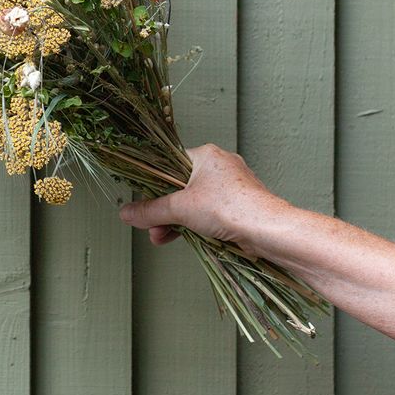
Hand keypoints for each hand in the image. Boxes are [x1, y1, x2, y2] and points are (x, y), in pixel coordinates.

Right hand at [118, 143, 281, 247]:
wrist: (268, 230)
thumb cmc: (228, 208)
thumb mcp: (180, 208)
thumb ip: (150, 211)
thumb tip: (125, 213)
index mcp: (206, 155)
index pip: (170, 164)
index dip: (154, 185)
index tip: (143, 203)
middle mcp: (221, 166)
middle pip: (181, 187)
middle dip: (164, 211)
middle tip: (152, 227)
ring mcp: (233, 186)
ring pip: (196, 202)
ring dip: (178, 221)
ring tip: (163, 238)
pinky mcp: (241, 206)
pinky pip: (211, 213)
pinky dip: (197, 225)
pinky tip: (187, 239)